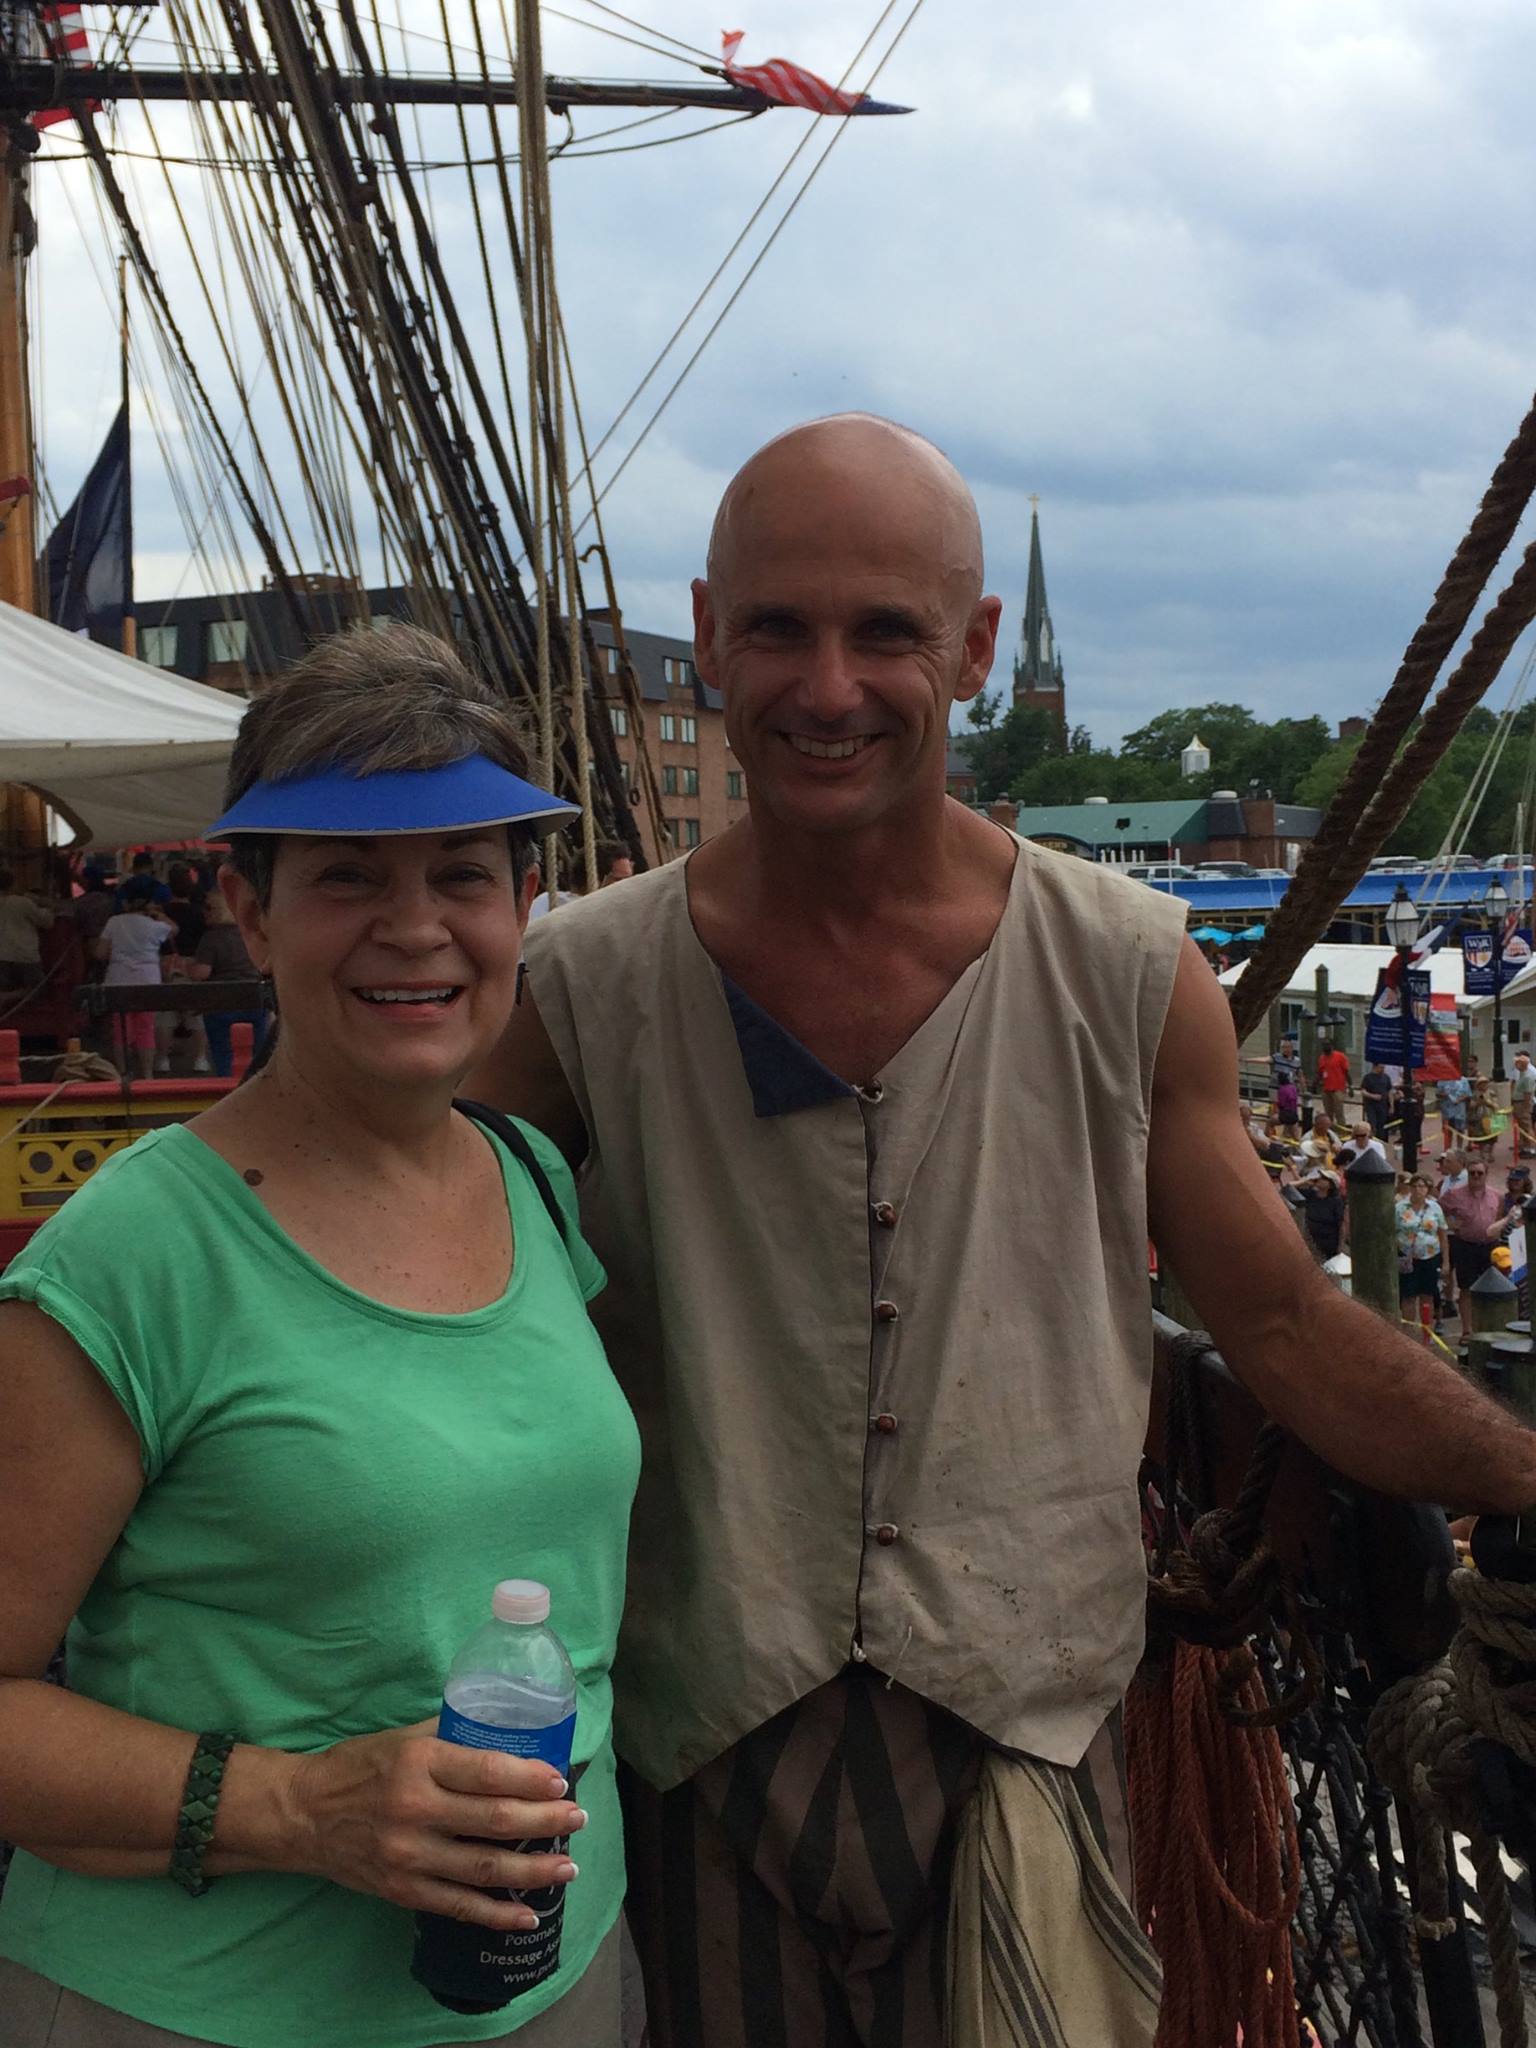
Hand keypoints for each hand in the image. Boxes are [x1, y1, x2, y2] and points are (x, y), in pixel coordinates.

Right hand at [281, 1722, 586, 1931]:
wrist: (303, 1816)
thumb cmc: (358, 1767)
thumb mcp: (403, 1738)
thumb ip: (452, 1736)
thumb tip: (506, 1730)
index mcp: (419, 1764)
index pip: (487, 1771)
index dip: (530, 1778)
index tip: (560, 1781)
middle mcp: (416, 1810)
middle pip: (495, 1819)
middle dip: (545, 1821)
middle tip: (578, 1818)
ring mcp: (408, 1856)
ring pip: (484, 1867)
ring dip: (533, 1870)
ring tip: (567, 1867)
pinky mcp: (402, 1890)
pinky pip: (458, 1906)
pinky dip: (496, 1915)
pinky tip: (528, 1916)